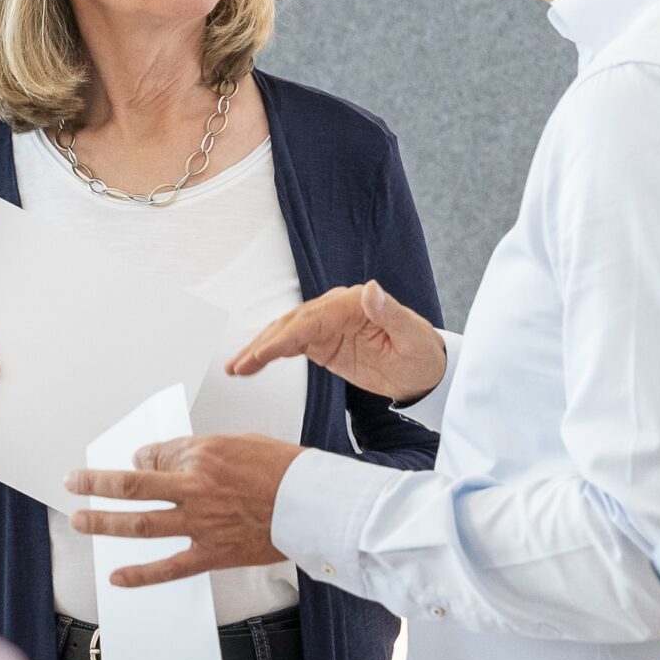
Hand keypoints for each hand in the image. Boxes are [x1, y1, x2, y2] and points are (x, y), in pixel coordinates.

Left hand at [65, 434, 304, 586]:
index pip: (154, 456)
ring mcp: (200, 522)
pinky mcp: (212, 552)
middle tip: (74, 483)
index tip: (136, 463)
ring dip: (104, 522)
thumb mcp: (241, 443)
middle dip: (96, 483)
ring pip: (140, 523)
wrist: (314, 504)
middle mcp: (195, 486)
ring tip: (79, 521)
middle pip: (132, 485)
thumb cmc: (286, 470)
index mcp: (203, 454)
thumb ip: (202, 452)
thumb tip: (172, 458)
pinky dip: (140, 575)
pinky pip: (169, 567)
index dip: (140, 459)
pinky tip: (117, 577)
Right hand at [227, 280, 444, 402]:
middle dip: (262, 346)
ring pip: (284, 335)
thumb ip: (388, 312)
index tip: (263, 354)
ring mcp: (326, 327)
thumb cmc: (422, 353)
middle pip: (290, 326)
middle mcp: (334, 310)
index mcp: (352, 304)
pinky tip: (250, 366)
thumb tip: (370, 288)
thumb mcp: (411, 335)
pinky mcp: (323, 344)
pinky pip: (289, 347)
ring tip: (234, 369)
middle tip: (238, 366)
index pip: (310, 320)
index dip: (284, 337)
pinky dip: (268, 355)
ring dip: (258, 351)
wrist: (425, 372)